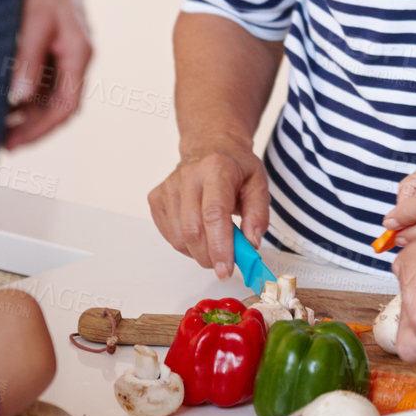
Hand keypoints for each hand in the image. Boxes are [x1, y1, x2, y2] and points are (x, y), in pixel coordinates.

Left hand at [2, 0, 93, 148]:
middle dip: (34, 127)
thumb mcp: (33, 22)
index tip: (15, 143)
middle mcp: (79, 58)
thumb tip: (18, 99)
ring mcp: (70, 55)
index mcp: (80, 54)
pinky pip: (47, 81)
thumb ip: (27, 61)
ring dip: (30, 114)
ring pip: (53, 96)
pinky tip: (7, 102)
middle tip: (3, 143)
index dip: (42, 128)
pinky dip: (29, 96)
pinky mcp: (59, 48)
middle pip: (61, 106)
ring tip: (0, 128)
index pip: (67, 106)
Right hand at [148, 142, 270, 280]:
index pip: (214, 213)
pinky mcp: (156, 198)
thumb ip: (258, 215)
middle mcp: (188, 176)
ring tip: (214, 240)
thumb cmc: (234, 167)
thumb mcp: (259, 184)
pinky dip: (186, 244)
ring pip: (179, 237)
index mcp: (217, 169)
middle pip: (193, 230)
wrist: (209, 147)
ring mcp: (168, 187)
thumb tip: (250, 243)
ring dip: (199, 251)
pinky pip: (169, 235)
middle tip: (225, 261)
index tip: (226, 268)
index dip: (219, 246)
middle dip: (210, 256)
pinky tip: (199, 231)